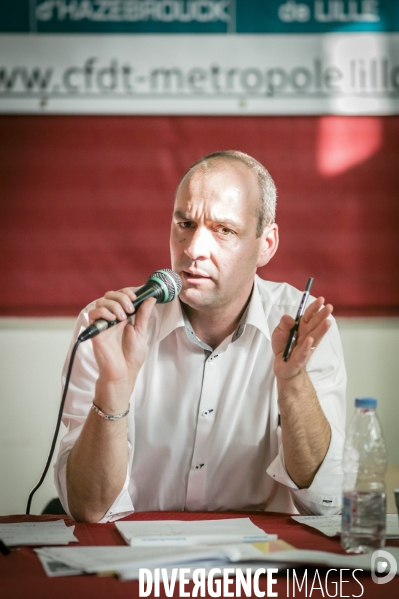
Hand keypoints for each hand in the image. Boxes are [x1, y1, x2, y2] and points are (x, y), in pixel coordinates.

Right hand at [88, 288, 155, 406]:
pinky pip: (93, 313)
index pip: (120, 296)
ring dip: (114, 305)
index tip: (135, 298)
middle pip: (110, 295)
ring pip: (101, 302)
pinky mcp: (95, 330)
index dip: (127, 293)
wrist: (123, 372)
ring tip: (122, 318)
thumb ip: (143, 315)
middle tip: (130, 310)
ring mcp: (103, 323)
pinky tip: (113, 320)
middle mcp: (111, 317)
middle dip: (121, 297)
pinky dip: (103, 312)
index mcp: (123, 316)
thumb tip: (150, 299)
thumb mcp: (141, 332)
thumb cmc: (131, 356)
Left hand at [272, 297, 332, 379]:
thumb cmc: (283, 346)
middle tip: (329, 307)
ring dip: (320, 330)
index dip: (314, 308)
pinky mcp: (299, 359)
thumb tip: (290, 318)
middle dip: (322, 316)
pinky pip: (303, 352)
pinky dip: (306, 346)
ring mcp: (305, 347)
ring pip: (314, 337)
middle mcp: (306, 336)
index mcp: (301, 327)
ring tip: (327, 322)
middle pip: (314, 324)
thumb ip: (284, 324)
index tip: (321, 299)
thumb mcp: (279, 331)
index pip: (309, 315)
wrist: (282, 365)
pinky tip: (310, 339)